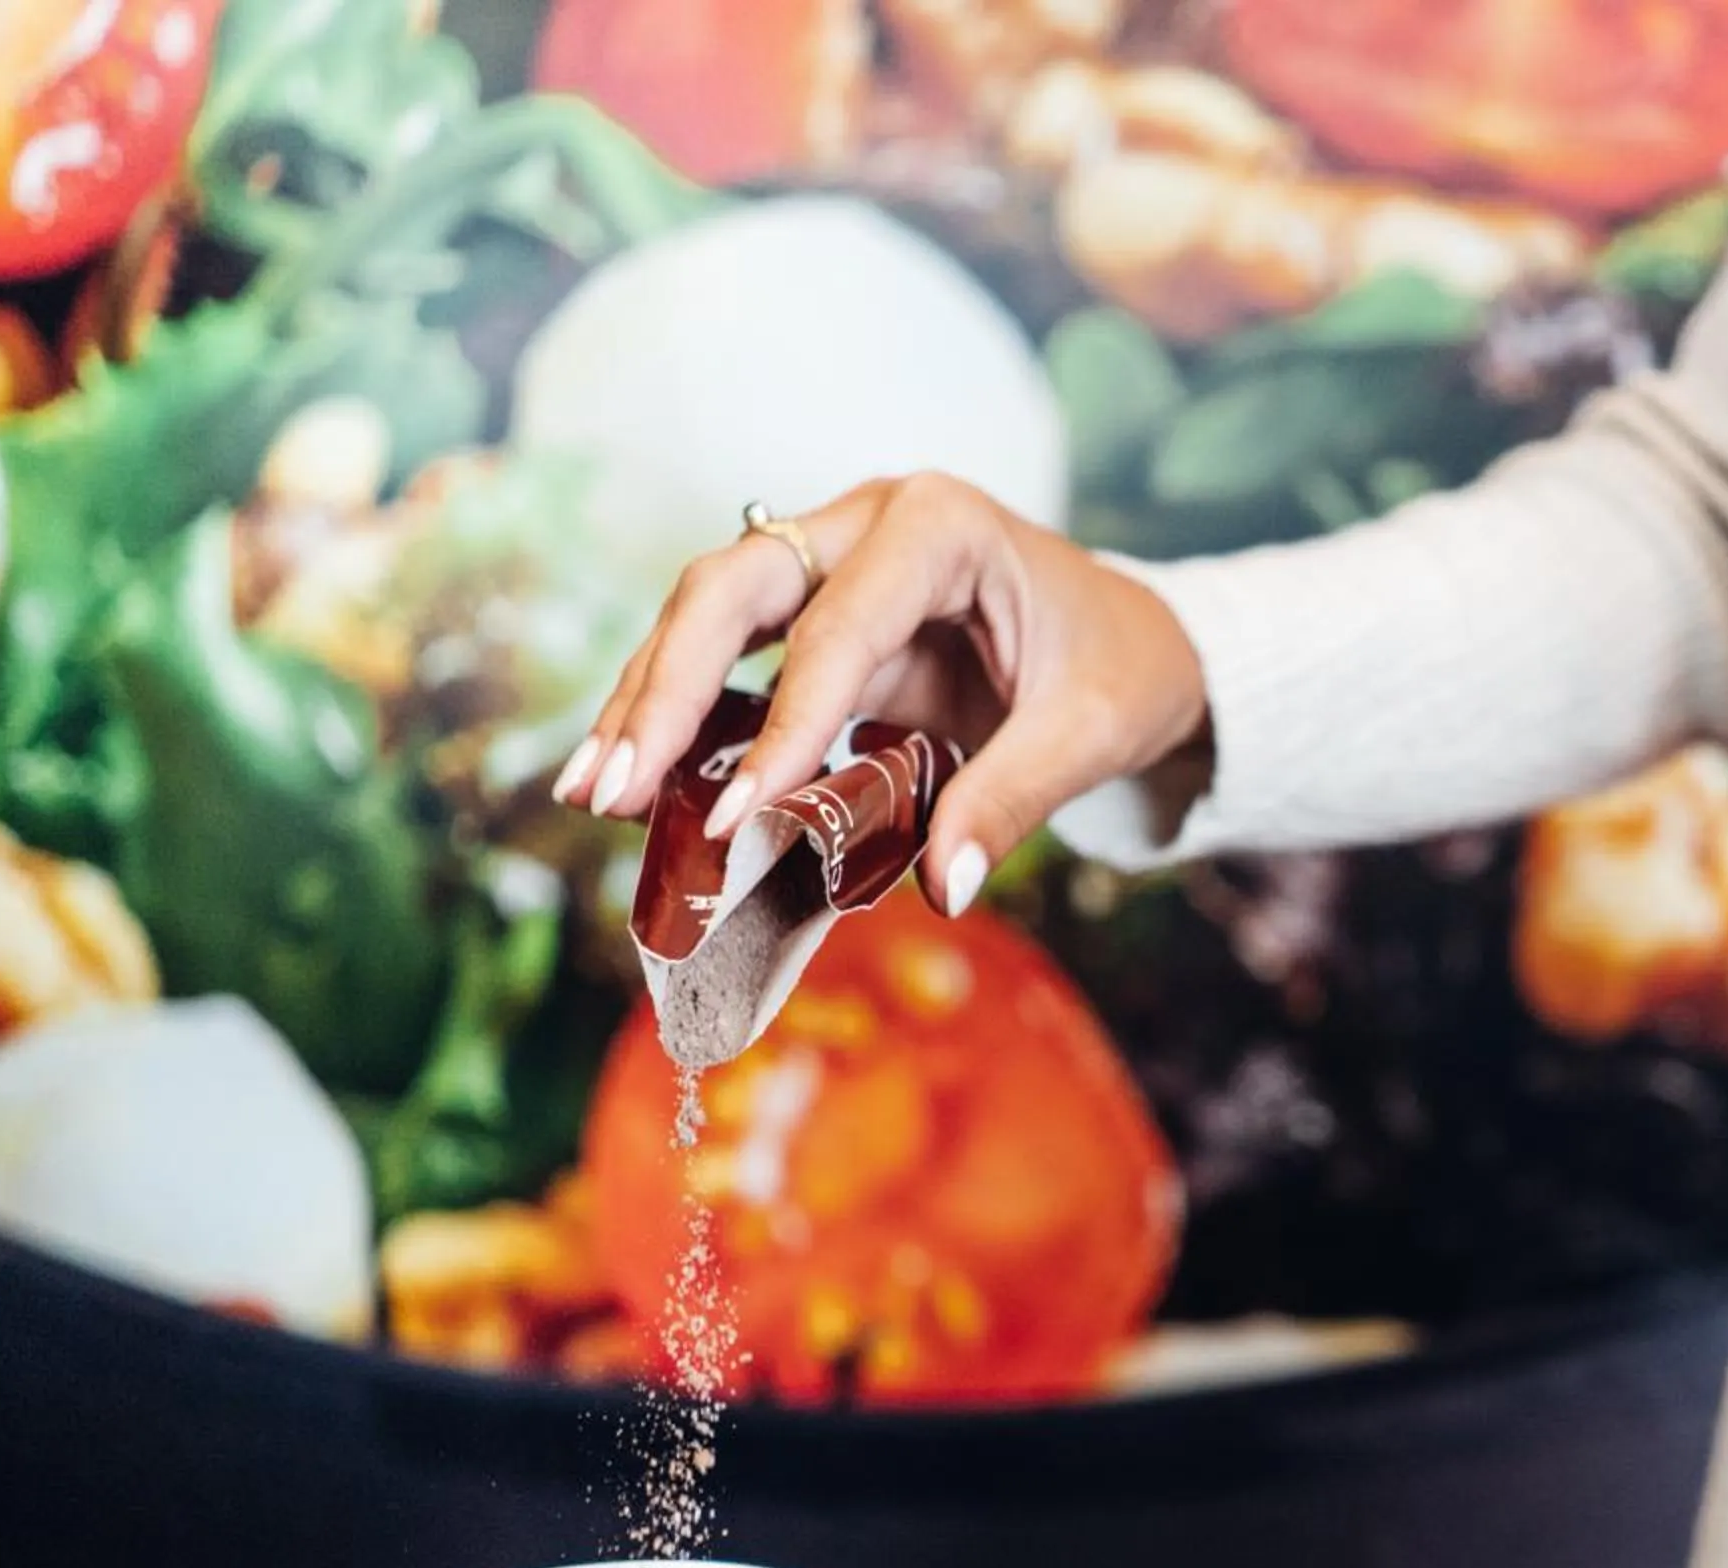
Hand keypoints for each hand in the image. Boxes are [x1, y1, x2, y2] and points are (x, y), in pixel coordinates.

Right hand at [553, 473, 1208, 915]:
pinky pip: (727, 656)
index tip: (738, 814)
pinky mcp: (813, 613)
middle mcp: (868, 523)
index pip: (838, 626)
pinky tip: (631, 782)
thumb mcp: (1088, 732)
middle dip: (666, 689)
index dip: (784, 723)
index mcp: (940, 526)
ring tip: (593, 795)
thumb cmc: (1118, 668)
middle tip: (613, 791)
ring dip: (647, 703)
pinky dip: (677, 715)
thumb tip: (945, 885)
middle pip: (732, 587)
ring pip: (708, 615)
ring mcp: (831, 559)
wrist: (1134, 642)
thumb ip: (1014, 799)